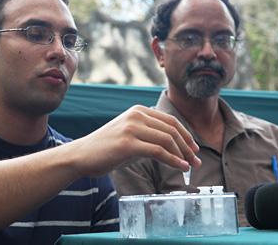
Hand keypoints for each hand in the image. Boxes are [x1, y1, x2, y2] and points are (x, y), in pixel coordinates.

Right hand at [70, 105, 200, 177]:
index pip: (170, 121)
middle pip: (172, 129)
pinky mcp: (128, 143)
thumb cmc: (105, 149)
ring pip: (168, 139)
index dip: (187, 135)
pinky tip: (181, 168)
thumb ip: (148, 135)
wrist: (81, 155)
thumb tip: (173, 146)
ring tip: (190, 167)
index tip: (195, 149)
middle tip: (197, 161)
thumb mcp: (130, 135)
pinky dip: (173, 160)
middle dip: (188, 146)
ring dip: (183, 154)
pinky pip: (158, 151)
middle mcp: (136, 115)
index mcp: (138, 110)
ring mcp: (131, 128)